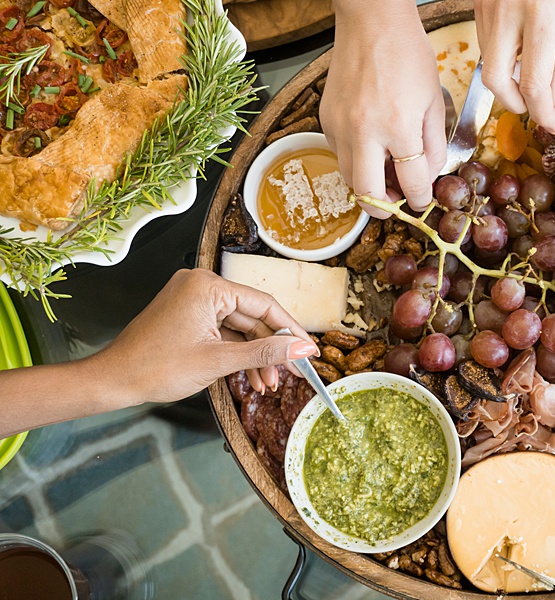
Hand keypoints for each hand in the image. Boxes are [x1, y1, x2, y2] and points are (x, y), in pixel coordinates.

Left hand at [0, 269, 318, 437]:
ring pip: (238, 328)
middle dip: (270, 350)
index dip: (290, 331)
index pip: (264, 304)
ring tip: (269, 384)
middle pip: (252, 317)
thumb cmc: (158, 367)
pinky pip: (222, 332)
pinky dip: (236, 354)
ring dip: (255, 356)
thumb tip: (302, 350)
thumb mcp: (219, 361)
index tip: (309, 351)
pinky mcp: (187, 316)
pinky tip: (251, 377)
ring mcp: (193, 300)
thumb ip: (265, 352)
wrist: (113, 381)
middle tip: (292, 374)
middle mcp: (201, 285)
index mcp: (208, 286)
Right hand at [321, 0, 445, 215]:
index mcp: (398, 127)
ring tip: (387, 175)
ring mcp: (340, 127)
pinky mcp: (326, 120)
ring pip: (349, 178)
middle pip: (368, 194)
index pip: (411, 183)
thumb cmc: (407, 54)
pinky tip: (372, 147)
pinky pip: (340, 155)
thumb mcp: (433, 101)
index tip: (423, 202)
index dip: (420, 200)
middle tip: (397, 203)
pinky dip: (356, 160)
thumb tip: (429, 176)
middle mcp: (364, 131)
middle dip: (385, 208)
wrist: (372, 22)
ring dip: (368, 185)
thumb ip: (434, 145)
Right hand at [475, 0, 554, 133]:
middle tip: (536, 106)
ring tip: (536, 72)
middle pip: (494, 80)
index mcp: (540, 18)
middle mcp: (507, 12)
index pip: (533, 84)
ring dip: (510, 77)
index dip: (543, 113)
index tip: (553, 124)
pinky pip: (485, 42)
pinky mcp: (480, 2)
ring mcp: (488, 5)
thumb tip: (553, 109)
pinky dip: (503, 55)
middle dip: (515, 102)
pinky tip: (524, 49)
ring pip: (488, 61)